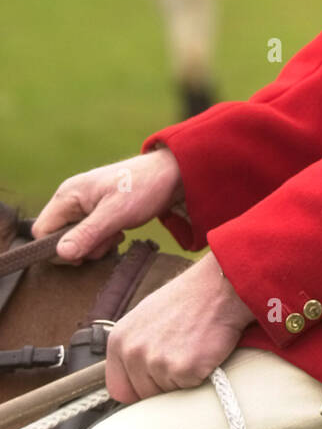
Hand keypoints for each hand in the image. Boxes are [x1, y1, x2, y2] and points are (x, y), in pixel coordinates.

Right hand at [31, 149, 182, 262]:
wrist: (173, 174)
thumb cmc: (144, 188)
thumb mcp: (116, 213)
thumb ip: (87, 233)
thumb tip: (60, 253)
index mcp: (68, 194)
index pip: (41, 231)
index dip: (58, 249)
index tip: (85, 252)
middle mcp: (71, 199)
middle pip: (58, 237)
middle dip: (82, 247)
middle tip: (108, 239)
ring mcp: (84, 205)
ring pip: (75, 239)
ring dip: (96, 244)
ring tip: (118, 233)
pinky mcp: (97, 212)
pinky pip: (89, 235)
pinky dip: (103, 239)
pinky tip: (119, 232)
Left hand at [104, 252, 255, 402]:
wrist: (218, 286)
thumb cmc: (188, 299)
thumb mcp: (146, 318)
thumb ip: (134, 347)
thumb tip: (133, 377)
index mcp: (119, 340)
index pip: (118, 389)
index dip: (139, 388)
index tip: (155, 381)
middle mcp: (132, 352)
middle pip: (143, 395)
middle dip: (163, 385)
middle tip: (181, 358)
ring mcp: (157, 362)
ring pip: (167, 395)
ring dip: (182, 381)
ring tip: (194, 350)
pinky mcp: (183, 369)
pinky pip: (190, 389)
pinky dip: (201, 376)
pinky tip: (205, 352)